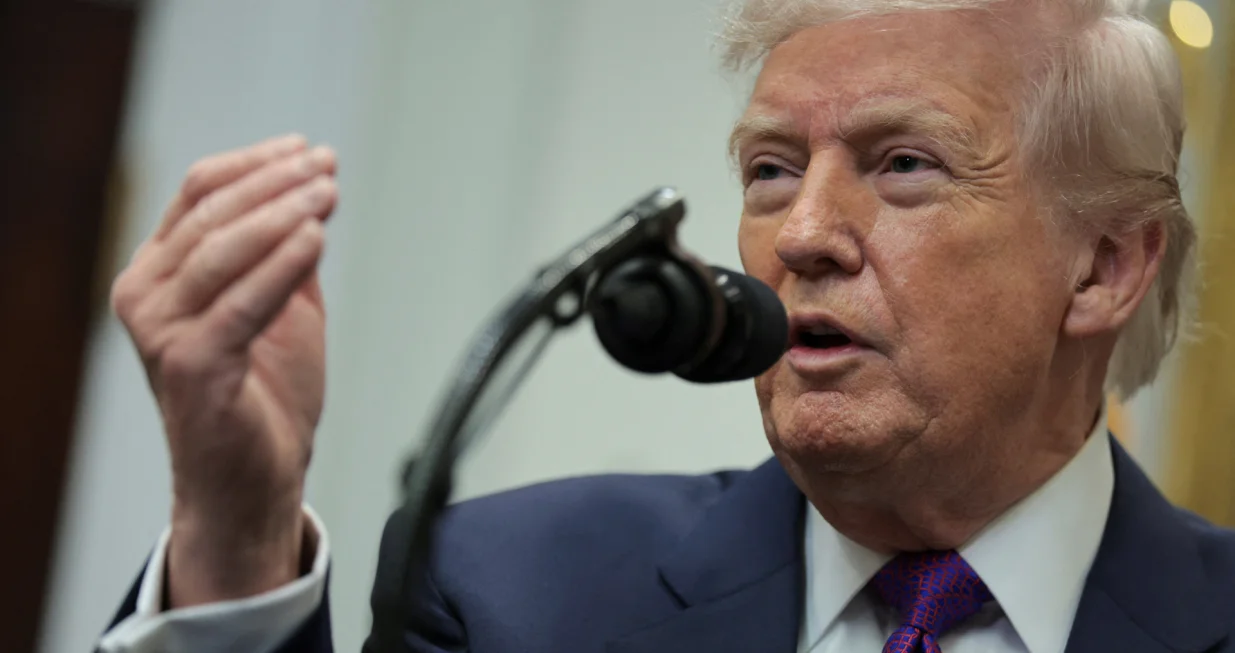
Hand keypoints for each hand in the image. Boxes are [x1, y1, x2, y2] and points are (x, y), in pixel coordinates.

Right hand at [111, 134, 337, 605]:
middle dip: (276, 183)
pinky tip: (316, 237)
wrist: (257, 480)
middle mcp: (146, 295)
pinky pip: (242, 303)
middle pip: (211, 213)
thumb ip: (287, 254)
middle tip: (327, 166)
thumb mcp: (282, 306)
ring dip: (282, 213)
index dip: (255, 164)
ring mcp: (161, 331)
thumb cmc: (265, 394)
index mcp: (161, 273)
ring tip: (328, 192)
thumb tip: (313, 193)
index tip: (307, 149)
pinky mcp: (190, 366)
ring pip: (223, 250)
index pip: (200, 194)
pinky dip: (282, 265)